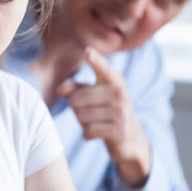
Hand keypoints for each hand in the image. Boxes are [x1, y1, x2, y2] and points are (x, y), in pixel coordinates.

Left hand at [57, 47, 151, 186]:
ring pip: (81, 116)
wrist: (132, 139)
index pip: (102, 68)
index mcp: (114, 80)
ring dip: (83, 122)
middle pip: (76, 99)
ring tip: (97, 122)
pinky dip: (87, 134)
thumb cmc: (107, 112)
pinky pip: (88, 131)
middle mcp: (119, 93)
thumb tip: (59, 89)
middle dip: (76, 109)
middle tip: (91, 112)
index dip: (95, 60)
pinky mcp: (119, 130)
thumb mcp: (94, 96)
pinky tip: (97, 132)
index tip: (88, 51)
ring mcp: (121, 112)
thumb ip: (75, 88)